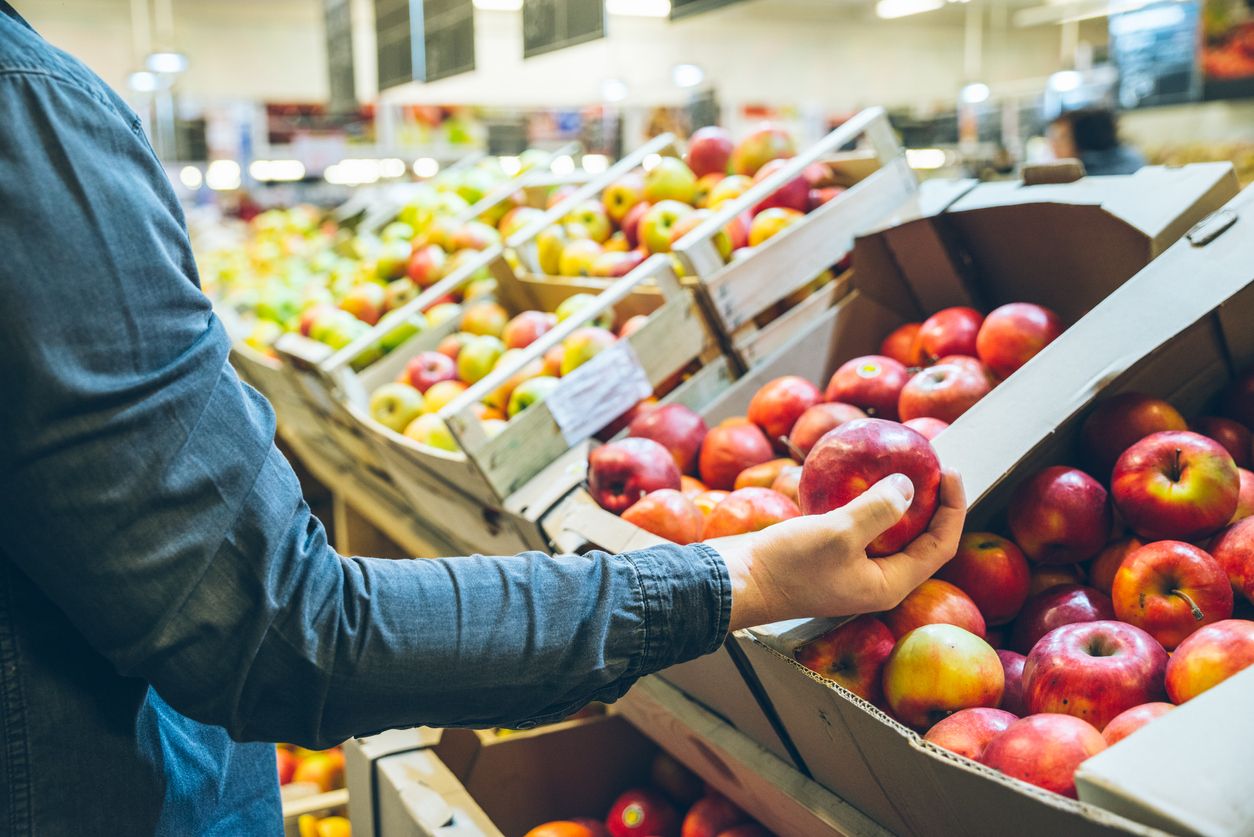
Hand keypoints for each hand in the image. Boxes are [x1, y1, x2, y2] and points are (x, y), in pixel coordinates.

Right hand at [709, 468, 965, 630]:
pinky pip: (857, 525)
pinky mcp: (829, 555)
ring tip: (900, 466)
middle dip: (931, 503)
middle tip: (931, 466)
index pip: (940, 546)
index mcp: (889, 584)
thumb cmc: (788, 566)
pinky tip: (853, 476)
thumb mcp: (838, 534)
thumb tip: (910, 486)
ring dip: (898, 500)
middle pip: (919, 539)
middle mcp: (875, 579)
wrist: (736, 583)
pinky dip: (862, 501)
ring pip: (888, 531)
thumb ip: (879, 510)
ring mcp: (851, 568)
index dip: (953, 509)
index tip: (950, 471)